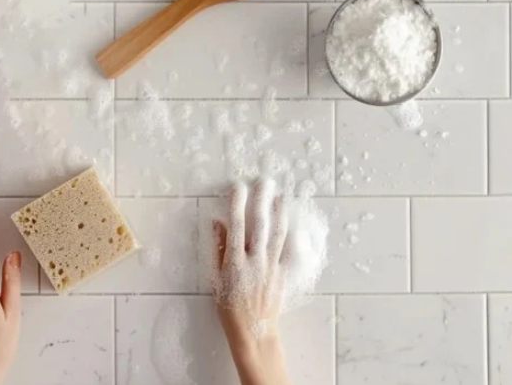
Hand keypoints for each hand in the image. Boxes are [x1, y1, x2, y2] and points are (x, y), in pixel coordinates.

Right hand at [212, 179, 291, 384]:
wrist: (253, 330)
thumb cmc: (229, 306)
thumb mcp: (216, 278)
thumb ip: (218, 249)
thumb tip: (217, 223)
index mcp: (234, 261)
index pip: (236, 225)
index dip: (237, 204)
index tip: (238, 186)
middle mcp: (254, 261)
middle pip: (259, 224)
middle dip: (261, 201)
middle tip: (265, 181)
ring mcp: (271, 267)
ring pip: (278, 234)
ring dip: (280, 213)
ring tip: (282, 195)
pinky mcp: (282, 274)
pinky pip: (289, 251)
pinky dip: (293, 236)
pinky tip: (295, 223)